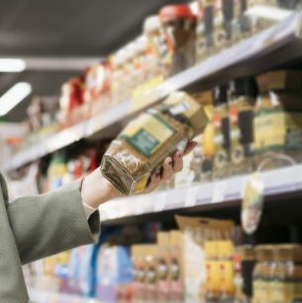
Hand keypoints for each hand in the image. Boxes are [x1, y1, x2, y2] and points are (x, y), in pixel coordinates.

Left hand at [81, 141, 197, 208]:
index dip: (187, 149)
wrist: (108, 175)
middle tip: (177, 152)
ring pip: (168, 176)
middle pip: (177, 167)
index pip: (177, 153)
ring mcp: (153, 180)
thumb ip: (141, 131)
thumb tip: (147, 113)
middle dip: (180, 159)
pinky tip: (154, 173)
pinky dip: (155, 179)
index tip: (193, 141)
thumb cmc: (120, 158)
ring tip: (166, 160)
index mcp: (159, 159)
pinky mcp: (144, 188)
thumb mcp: (131, 142)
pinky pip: (153, 185)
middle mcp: (159, 169)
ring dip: (169, 168)